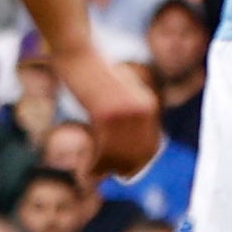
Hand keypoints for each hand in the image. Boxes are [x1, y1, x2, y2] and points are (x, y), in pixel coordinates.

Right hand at [54, 48, 157, 176]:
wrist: (79, 55)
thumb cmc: (94, 71)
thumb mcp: (120, 89)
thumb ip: (128, 109)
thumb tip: (126, 138)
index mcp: (148, 104)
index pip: (152, 143)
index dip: (139, 162)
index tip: (126, 173)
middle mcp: (141, 110)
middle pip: (138, 152)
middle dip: (123, 168)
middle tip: (106, 177)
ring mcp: (124, 113)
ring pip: (119, 153)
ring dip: (106, 169)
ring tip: (92, 176)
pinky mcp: (105, 114)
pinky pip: (103, 147)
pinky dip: (95, 163)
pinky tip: (87, 169)